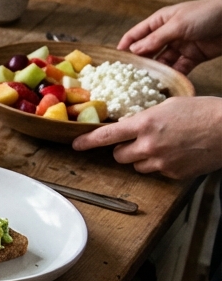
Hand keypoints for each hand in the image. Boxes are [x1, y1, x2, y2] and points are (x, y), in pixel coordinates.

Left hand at [72, 96, 221, 179]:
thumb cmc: (204, 111)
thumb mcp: (169, 106)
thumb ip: (145, 118)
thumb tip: (131, 127)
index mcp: (144, 123)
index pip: (106, 136)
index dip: (87, 141)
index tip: (76, 145)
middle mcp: (148, 145)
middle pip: (118, 156)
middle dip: (124, 150)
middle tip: (139, 141)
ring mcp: (161, 162)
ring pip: (137, 166)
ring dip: (143, 158)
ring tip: (165, 146)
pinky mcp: (173, 174)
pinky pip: (157, 172)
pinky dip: (163, 165)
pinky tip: (178, 153)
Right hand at [118, 0, 221, 74]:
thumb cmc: (207, 14)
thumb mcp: (178, 24)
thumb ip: (156, 39)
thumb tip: (134, 50)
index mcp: (160, 21)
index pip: (136, 34)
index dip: (125, 46)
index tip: (114, 61)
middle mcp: (167, 34)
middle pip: (148, 51)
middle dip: (139, 63)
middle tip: (128, 78)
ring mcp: (180, 46)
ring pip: (163, 62)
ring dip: (156, 72)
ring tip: (146, 85)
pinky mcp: (193, 56)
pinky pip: (179, 68)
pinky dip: (173, 76)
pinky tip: (166, 84)